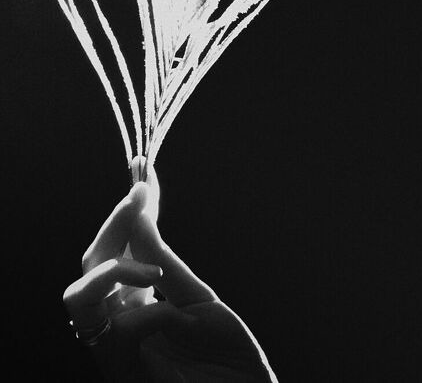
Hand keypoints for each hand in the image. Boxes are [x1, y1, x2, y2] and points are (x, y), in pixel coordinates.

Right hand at [64, 157, 277, 381]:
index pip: (114, 250)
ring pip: (78, 298)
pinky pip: (114, 334)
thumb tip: (139, 212)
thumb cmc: (227, 357)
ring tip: (154, 267)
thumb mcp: (198, 297)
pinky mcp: (125, 374)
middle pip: (90, 266)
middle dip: (114, 226)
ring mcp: (118, 351)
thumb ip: (163, 259)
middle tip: (140, 196)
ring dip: (113, 267)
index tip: (142, 173)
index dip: (125, 212)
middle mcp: (120, 325)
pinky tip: (172, 310)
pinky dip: (144, 312)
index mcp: (138, 305)